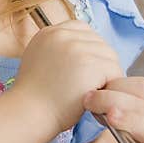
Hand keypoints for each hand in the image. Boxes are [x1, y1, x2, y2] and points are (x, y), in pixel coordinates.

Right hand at [12, 19, 124, 133]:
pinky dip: (109, 87)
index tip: (83, 68)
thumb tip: (83, 50)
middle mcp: (63, 35)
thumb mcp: (38, 59)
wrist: (29, 112)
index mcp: (49, 33)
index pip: (83, 29)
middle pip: (100, 43)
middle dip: (99, 63)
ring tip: (89, 92)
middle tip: (86, 85)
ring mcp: (78, 48)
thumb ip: (57, 49)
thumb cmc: (34, 95)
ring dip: (105, 76)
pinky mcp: (91, 64)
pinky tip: (94, 96)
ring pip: (110, 58)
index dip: (88, 49)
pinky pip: (114, 72)